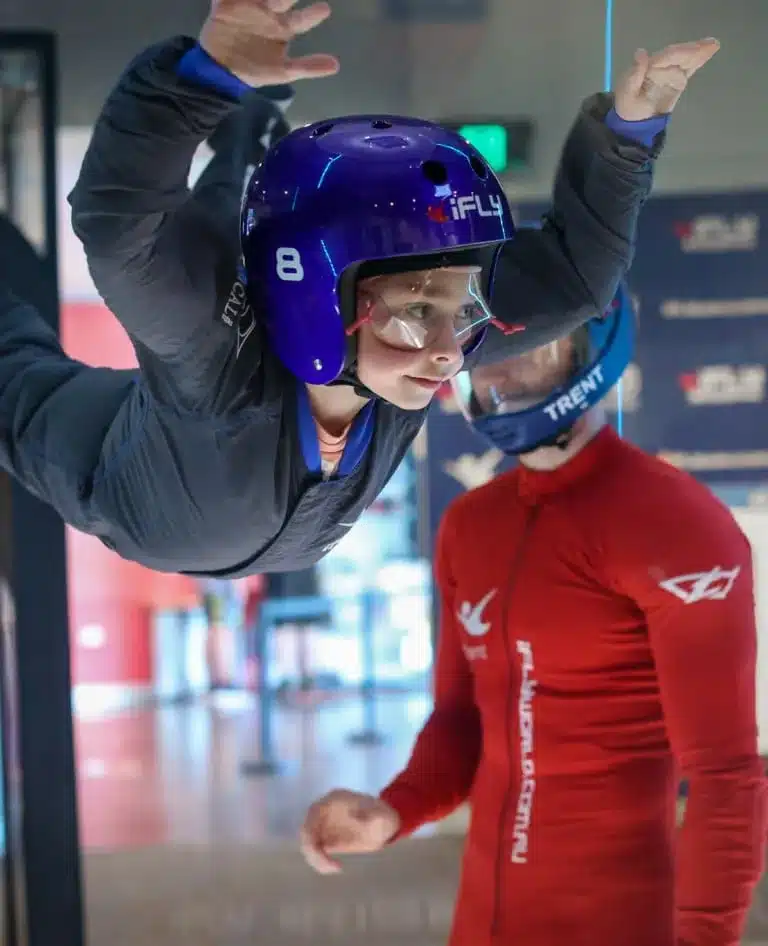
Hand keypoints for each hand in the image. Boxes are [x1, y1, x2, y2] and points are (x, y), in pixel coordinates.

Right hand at [199, 0, 339, 87]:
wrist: (221, 70)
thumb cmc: (254, 71)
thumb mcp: (283, 72)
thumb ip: (308, 66)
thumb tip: (336, 65)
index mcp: (284, 28)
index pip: (302, 18)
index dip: (313, 15)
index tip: (325, 10)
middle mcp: (271, 13)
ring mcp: (251, 5)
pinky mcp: (228, 2)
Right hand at [300, 789, 399, 874]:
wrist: (386, 825)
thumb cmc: (384, 816)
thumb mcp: (383, 815)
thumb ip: (373, 814)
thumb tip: (359, 817)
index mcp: (333, 800)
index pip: (313, 813)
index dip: (313, 831)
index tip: (326, 850)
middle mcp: (324, 811)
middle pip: (306, 829)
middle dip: (312, 850)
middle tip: (329, 867)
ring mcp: (324, 825)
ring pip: (308, 842)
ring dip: (315, 858)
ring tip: (334, 868)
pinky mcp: (326, 839)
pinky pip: (315, 850)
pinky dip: (319, 861)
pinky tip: (334, 867)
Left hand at [614, 38, 719, 120]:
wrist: (633, 120)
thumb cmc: (628, 106)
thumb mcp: (626, 92)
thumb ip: (634, 73)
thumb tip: (641, 52)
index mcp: (648, 65)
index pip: (667, 56)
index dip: (681, 53)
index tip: (695, 50)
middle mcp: (661, 64)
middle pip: (679, 55)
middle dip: (693, 49)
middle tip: (710, 44)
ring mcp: (670, 71)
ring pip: (687, 59)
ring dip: (700, 51)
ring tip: (713, 45)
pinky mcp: (678, 79)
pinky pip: (690, 68)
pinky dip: (699, 60)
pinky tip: (710, 51)